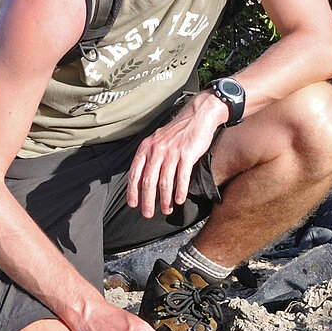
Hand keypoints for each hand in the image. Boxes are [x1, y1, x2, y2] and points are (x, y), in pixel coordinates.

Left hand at [126, 94, 225, 217]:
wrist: (198, 116)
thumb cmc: (179, 131)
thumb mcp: (158, 140)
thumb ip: (150, 156)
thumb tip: (144, 177)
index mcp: (146, 147)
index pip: (135, 173)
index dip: (133, 191)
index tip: (133, 204)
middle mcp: (157, 150)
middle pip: (148, 181)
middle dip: (147, 200)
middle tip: (148, 214)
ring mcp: (172, 152)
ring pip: (164, 182)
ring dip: (164, 199)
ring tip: (166, 210)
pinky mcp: (187, 154)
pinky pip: (182, 177)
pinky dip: (180, 191)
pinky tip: (179, 200)